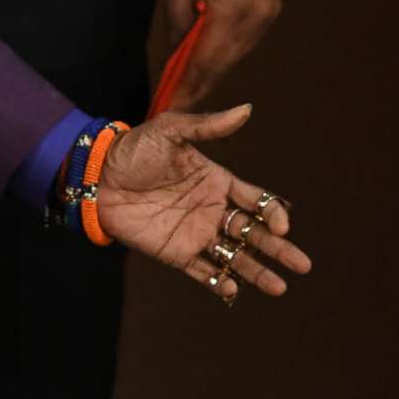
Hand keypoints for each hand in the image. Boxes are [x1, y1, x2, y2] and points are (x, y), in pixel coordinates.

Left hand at [95, 105, 310, 304]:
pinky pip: (201, 270)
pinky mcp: (175, 251)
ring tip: (279, 287)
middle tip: (302, 265)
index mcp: (217, 182)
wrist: (96, 175)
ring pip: (234, 255)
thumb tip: (246, 109)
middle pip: (254, 233)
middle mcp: (212, 210)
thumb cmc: (133, 149)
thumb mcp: (170, 131)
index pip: (257, 201)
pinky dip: (218, 281)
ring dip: (256, 271)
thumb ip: (207, 126)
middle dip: (279, 249)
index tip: (282, 225)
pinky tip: (232, 289)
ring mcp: (195, 233)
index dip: (273, 213)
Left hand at [147, 0, 281, 108]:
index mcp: (232, 9)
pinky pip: (244, 40)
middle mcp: (256, 17)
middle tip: (176, 104)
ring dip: (212, 70)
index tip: (171, 107)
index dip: (188, 87)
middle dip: (199, 85)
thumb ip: (176, 22)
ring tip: (187, 88)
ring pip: (235, 53)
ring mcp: (268, 14)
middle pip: (224, 62)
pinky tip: (206, 61)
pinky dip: (224, 52)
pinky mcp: (271, 9)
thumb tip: (175, 59)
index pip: (206, 61)